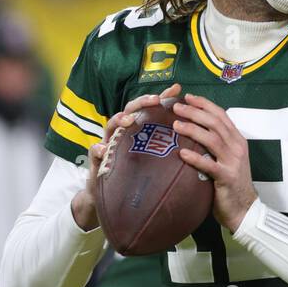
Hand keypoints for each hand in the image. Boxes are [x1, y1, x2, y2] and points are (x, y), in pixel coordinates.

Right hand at [70, 84, 182, 230]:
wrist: (112, 197)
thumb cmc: (136, 175)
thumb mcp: (155, 160)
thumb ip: (168, 146)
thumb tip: (192, 135)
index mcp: (138, 130)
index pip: (150, 110)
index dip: (162, 97)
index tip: (176, 89)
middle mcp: (122, 132)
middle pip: (131, 110)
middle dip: (142, 103)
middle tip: (155, 100)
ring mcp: (109, 144)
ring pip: (111, 125)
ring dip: (119, 120)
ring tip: (129, 120)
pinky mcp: (98, 159)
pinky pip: (95, 151)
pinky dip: (98, 149)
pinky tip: (102, 149)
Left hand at [171, 92, 257, 232]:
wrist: (245, 209)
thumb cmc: (231, 183)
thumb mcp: (228, 158)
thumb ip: (217, 144)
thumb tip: (195, 130)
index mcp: (237, 140)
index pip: (221, 115)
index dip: (204, 104)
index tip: (187, 97)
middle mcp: (237, 147)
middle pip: (215, 123)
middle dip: (195, 112)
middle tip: (176, 107)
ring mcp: (233, 162)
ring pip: (213, 139)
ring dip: (193, 130)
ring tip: (176, 125)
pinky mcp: (227, 178)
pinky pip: (209, 165)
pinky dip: (195, 158)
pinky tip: (182, 154)